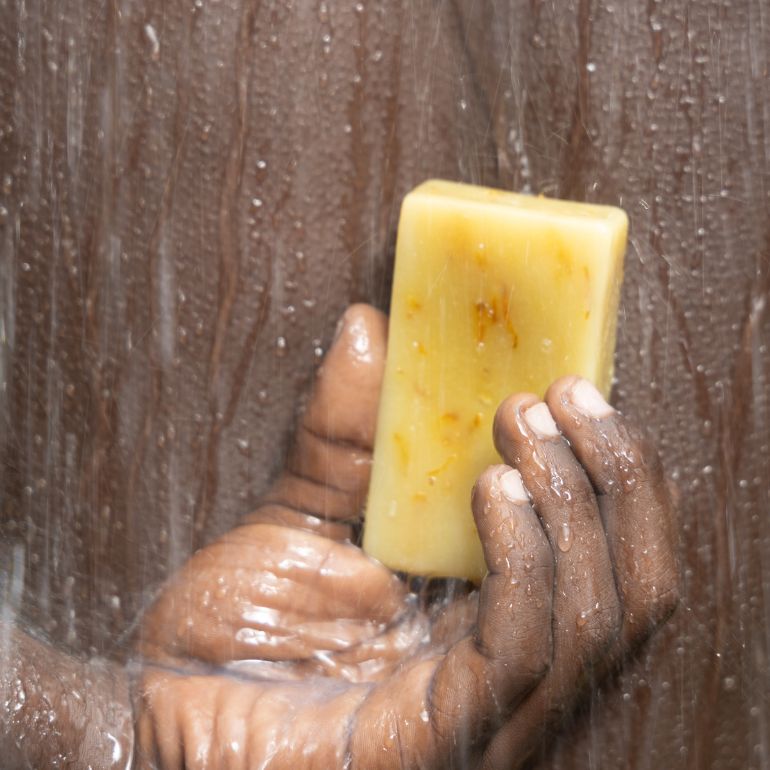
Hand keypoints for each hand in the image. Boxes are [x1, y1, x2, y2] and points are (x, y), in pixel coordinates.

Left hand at [134, 305, 677, 768]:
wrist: (163, 708)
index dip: (618, 471)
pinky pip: (521, 650)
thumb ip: (345, 431)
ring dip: (576, 502)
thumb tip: (368, 326)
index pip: (612, 559)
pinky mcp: (438, 737)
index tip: (573, 390)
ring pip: (597, 619)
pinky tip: (492, 487)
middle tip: (562, 397)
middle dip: (615, 476)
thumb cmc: (237, 626)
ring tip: (519, 425)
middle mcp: (509, 676)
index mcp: (492, 622)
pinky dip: (525, 559)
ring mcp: (483, 714)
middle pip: (634, 593)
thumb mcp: (306, 509)